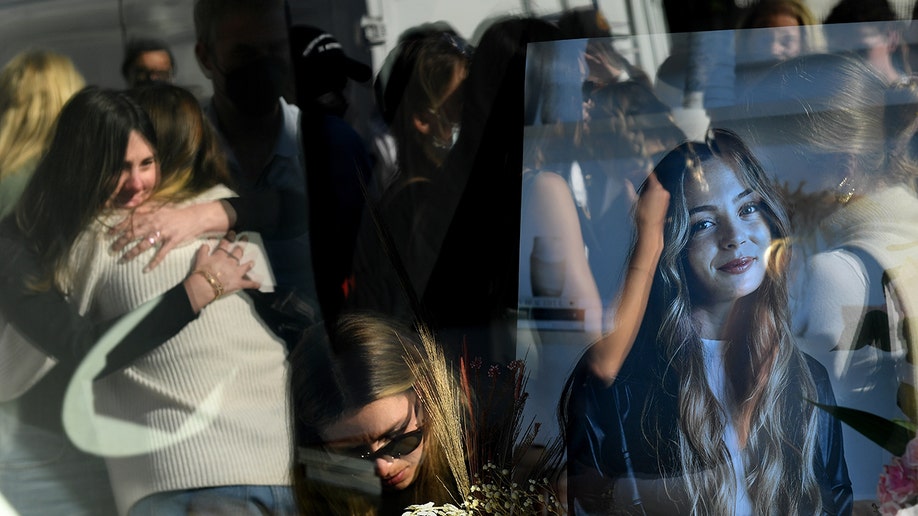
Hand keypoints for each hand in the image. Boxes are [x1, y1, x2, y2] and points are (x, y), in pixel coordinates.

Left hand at [110, 201, 231, 271]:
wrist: (195, 218)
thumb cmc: (175, 214)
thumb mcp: (159, 208)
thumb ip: (144, 210)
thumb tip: (128, 211)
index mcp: (150, 215)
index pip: (130, 222)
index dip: (117, 228)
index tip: (108, 235)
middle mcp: (154, 224)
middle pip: (133, 234)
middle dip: (120, 242)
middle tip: (111, 250)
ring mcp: (163, 234)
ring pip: (144, 245)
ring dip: (132, 253)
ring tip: (122, 260)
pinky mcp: (172, 242)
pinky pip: (161, 254)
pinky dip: (153, 263)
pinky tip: (146, 270)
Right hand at [184, 232, 259, 311]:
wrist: (205, 285)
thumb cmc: (202, 272)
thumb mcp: (200, 258)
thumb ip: (203, 250)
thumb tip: (206, 244)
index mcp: (221, 256)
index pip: (226, 244)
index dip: (229, 237)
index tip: (233, 232)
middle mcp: (230, 262)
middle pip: (238, 252)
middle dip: (242, 244)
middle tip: (246, 238)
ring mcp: (236, 272)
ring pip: (245, 266)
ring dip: (249, 264)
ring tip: (253, 262)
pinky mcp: (238, 282)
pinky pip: (248, 284)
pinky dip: (254, 284)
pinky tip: (259, 284)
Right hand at [632, 173, 669, 237]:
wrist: (650, 229)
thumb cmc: (641, 216)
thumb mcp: (632, 201)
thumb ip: (629, 189)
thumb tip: (626, 181)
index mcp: (656, 188)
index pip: (649, 174)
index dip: (640, 172)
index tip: (633, 175)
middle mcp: (663, 191)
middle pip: (653, 181)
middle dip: (643, 181)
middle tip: (634, 184)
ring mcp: (666, 197)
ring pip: (656, 188)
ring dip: (647, 188)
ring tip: (638, 194)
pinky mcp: (666, 203)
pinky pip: (659, 194)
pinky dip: (652, 194)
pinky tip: (645, 201)